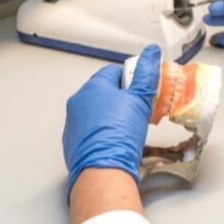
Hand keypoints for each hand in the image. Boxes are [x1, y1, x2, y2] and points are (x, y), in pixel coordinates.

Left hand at [63, 43, 160, 196]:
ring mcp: (73, 123)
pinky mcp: (72, 142)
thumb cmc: (120, 134)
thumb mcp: (140, 99)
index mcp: (93, 87)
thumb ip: (146, 74)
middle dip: (123, 98)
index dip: (132, 79)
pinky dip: (102, 133)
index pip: (115, 71)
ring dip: (112, 116)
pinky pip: (90, 131)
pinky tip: (115, 142)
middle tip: (139, 110)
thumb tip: (151, 52)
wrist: (103, 170)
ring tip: (129, 129)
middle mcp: (78, 102)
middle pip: (105, 92)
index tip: (143, 90)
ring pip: (97, 112)